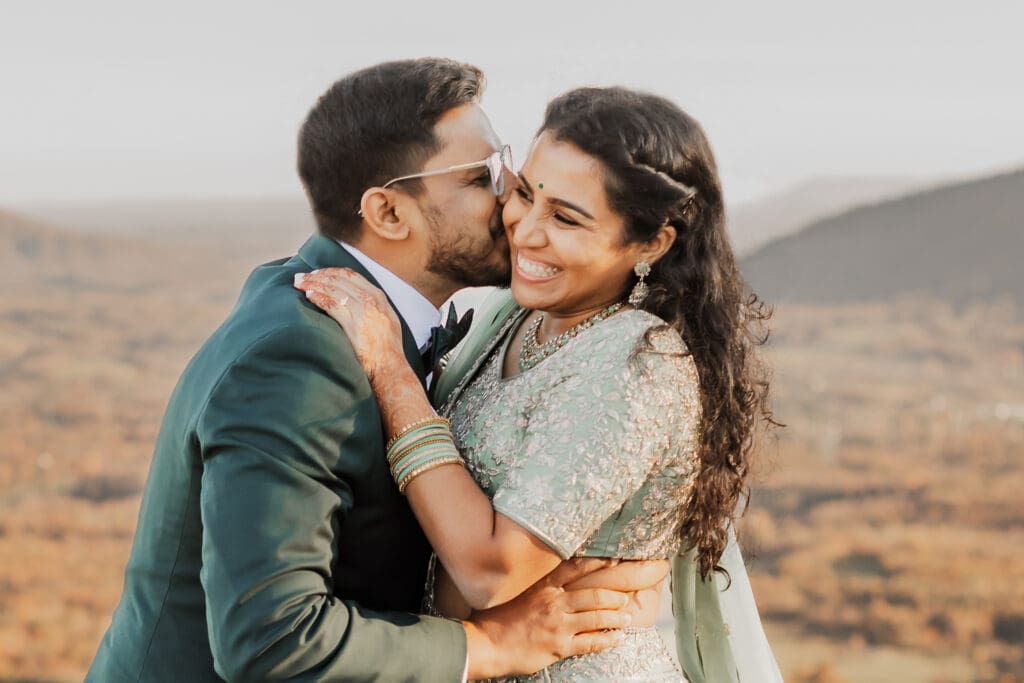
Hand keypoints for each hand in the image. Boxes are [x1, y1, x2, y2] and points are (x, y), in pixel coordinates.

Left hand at [294, 268, 404, 380]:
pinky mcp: (353, 324)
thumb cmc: (387, 349)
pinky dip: (318, 297)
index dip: (331, 271)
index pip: (351, 275)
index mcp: (378, 297)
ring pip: (333, 289)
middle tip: (301, 277)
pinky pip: (331, 305)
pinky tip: (308, 296)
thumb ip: (373, 306)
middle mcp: (371, 299)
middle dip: (317, 275)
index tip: (317, 273)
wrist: (390, 367)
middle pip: (339, 279)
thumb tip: (355, 298)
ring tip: (299, 284)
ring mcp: (362, 311)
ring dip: (313, 284)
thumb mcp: (386, 319)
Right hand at [463, 558, 632, 678]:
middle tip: (626, 597)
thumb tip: (562, 585)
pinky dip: (607, 639)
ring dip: (616, 617)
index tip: (615, 561)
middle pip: (594, 594)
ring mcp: (558, 625)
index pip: (576, 569)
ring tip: (627, 617)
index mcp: (544, 587)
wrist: (486, 644)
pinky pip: (591, 642)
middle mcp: (554, 602)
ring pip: (597, 617)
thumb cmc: (501, 620)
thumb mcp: (521, 595)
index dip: (598, 564)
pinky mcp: (559, 646)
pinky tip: (616, 638)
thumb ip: (543, 589)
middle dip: (615, 595)